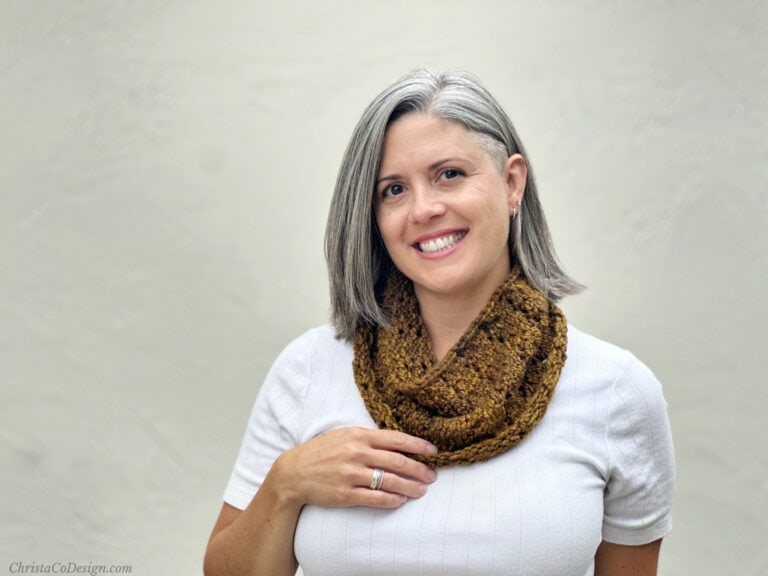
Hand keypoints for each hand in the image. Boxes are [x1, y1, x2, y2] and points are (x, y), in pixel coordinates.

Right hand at [272, 427, 437, 509]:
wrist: (293, 472)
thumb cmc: (321, 452)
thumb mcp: (343, 436)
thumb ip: (368, 438)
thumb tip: (397, 443)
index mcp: (358, 435)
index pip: (396, 439)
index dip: (417, 445)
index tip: (433, 451)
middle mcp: (357, 453)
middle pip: (397, 461)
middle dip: (419, 469)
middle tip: (432, 476)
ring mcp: (351, 474)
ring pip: (390, 481)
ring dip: (410, 487)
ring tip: (421, 490)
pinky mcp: (345, 494)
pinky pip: (375, 498)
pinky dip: (391, 500)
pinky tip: (400, 500)